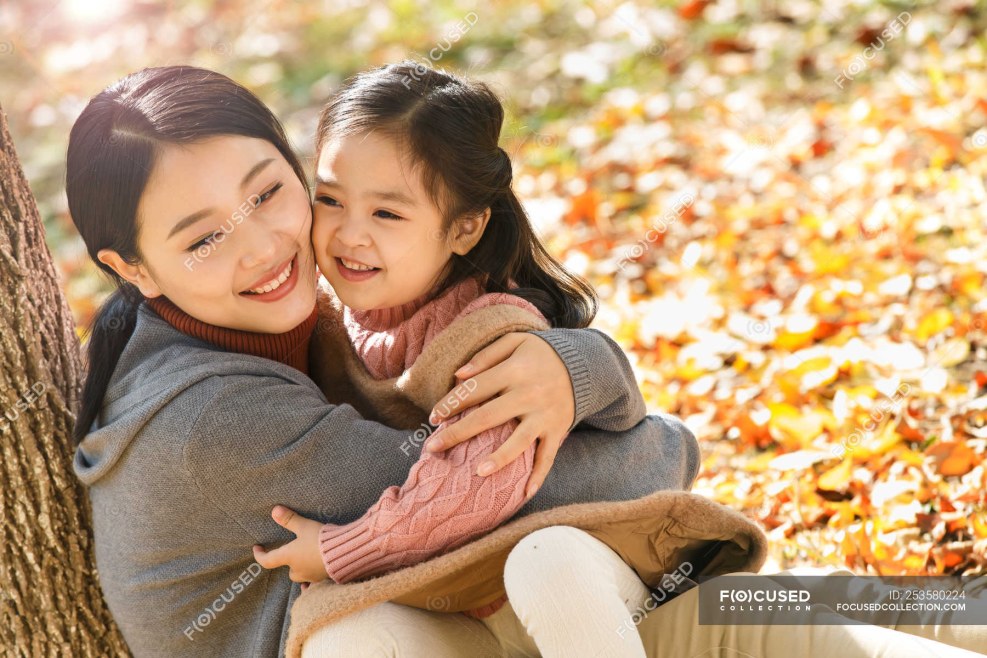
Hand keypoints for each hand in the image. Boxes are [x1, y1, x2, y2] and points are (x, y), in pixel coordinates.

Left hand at [252, 506, 328, 584]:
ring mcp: (312, 576)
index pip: (268, 561)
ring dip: (303, 569)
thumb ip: (290, 519)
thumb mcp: (305, 526)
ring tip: (309, 561)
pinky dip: (316, 577)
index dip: (260, 555)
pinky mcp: (325, 578)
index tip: (257, 549)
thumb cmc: (321, 540)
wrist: (345, 553)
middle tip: (293, 555)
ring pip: (303, 576)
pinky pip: (317, 581)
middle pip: (289, 572)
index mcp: (290, 557)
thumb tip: (274, 511)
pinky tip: (320, 574)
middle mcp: (299, 570)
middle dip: (290, 564)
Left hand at [425, 332, 573, 497]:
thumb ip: (486, 355)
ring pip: (518, 442)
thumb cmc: (542, 354)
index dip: (451, 402)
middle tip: (432, 447)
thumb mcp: (516, 342)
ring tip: (477, 472)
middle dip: (457, 433)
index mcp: (515, 371)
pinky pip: (547, 457)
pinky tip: (524, 494)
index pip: (475, 388)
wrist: (586, 365)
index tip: (432, 417)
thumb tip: (458, 375)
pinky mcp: (558, 431)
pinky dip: (538, 476)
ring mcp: (544, 416)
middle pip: (487, 417)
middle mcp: (529, 394)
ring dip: (498, 458)